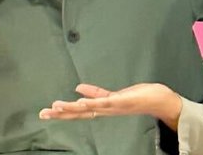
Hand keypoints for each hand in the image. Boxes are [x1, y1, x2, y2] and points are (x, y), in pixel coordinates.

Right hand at [38, 83, 182, 129]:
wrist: (159, 101)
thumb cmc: (138, 98)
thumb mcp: (112, 95)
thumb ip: (95, 93)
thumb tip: (77, 88)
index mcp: (101, 108)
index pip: (78, 111)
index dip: (61, 112)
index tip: (45, 112)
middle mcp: (104, 111)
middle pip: (79, 113)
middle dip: (60, 114)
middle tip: (42, 114)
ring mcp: (112, 107)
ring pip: (88, 109)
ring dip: (71, 108)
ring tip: (56, 107)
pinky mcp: (121, 101)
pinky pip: (103, 102)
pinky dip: (91, 102)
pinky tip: (81, 101)